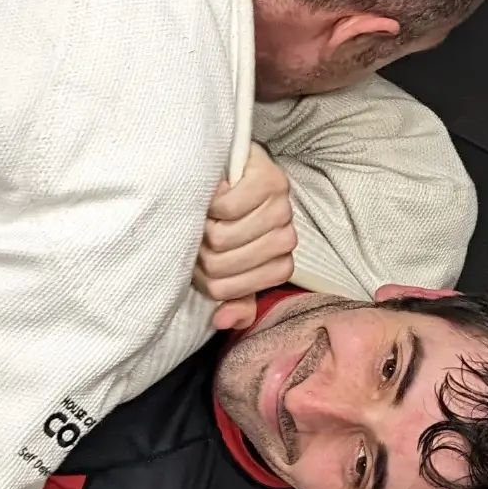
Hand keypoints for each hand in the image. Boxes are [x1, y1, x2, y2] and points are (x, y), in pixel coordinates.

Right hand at [194, 145, 295, 329]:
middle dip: (201, 249)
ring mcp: (282, 207)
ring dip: (205, 224)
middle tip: (200, 231)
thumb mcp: (225, 261)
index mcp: (279, 262)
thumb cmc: (223, 219)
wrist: (227, 167)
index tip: (204, 257)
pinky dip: (211, 202)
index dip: (211, 276)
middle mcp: (287, 236)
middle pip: (224, 265)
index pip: (235, 290)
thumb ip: (231, 294)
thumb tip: (221, 321)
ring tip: (206, 213)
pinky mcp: (271, 180)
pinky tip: (213, 194)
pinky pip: (230, 207)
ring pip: (225, 238)